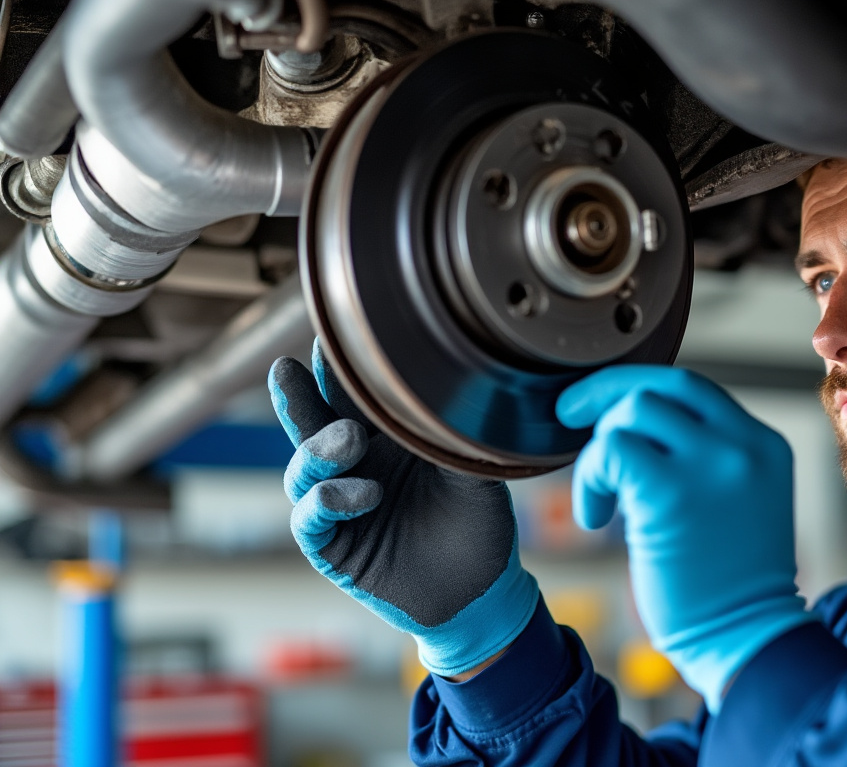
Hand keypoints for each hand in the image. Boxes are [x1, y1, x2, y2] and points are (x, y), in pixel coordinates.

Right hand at [268, 340, 537, 676]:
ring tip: (352, 440)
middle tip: (287, 368)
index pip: (355, 396)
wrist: (481, 592)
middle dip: (296, 394)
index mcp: (387, 438)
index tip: (333, 332)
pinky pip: (311, 517)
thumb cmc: (478, 525)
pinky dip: (330, 499)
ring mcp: (338, 503)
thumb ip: (451, 436)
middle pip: (312, 422)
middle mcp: (354, 464)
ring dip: (320, 449)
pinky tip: (365, 494)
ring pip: (304, 467)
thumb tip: (454, 384)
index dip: (341, 368)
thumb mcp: (473, 473)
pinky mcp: (332, 545)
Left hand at [558, 365, 815, 711]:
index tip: (600, 405)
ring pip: (633, 411)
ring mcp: (712, 464)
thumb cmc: (730, 585)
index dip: (636, 388)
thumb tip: (636, 423)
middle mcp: (744, 444)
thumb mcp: (740, 500)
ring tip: (601, 500)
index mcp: (763, 443)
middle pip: (660, 387)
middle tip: (575, 426)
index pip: (692, 389)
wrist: (746, 638)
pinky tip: (594, 517)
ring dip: (600, 451)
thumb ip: (705, 457)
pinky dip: (591, 478)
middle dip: (605, 401)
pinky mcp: (674, 493)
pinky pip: (612, 451)